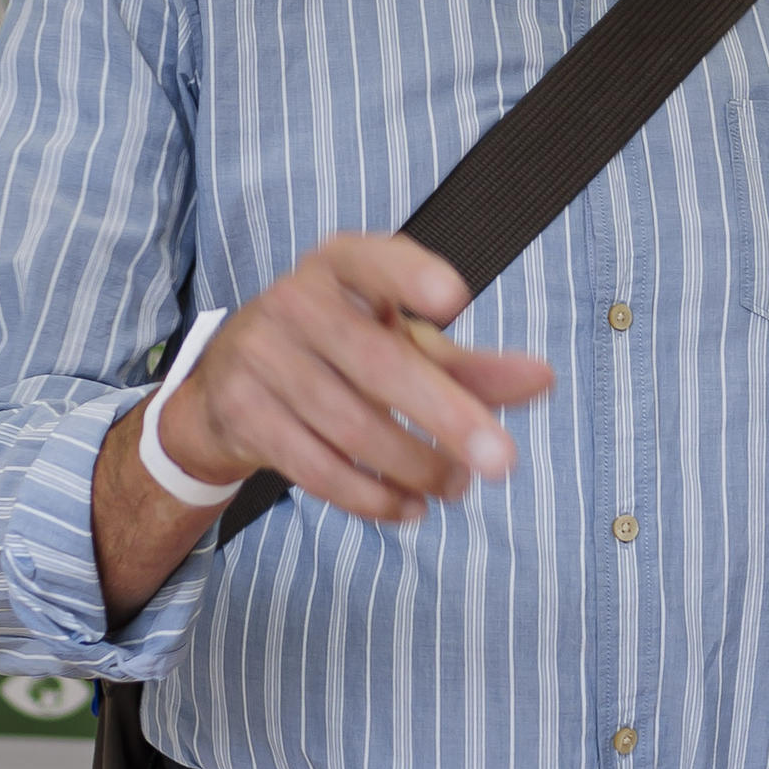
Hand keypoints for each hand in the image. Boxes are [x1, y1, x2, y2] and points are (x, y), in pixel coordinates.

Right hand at [91, 233, 555, 610]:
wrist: (226, 383)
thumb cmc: (337, 350)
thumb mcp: (399, 342)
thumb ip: (469, 365)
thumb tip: (543, 379)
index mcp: (340, 266)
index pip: (374, 260)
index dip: (411, 276)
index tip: (455, 301)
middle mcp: (295, 302)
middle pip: (376, 362)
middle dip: (445, 415)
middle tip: (502, 460)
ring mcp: (261, 358)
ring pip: (350, 425)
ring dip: (415, 467)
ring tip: (457, 486)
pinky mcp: (242, 414)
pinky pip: (315, 467)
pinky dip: (370, 497)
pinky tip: (409, 508)